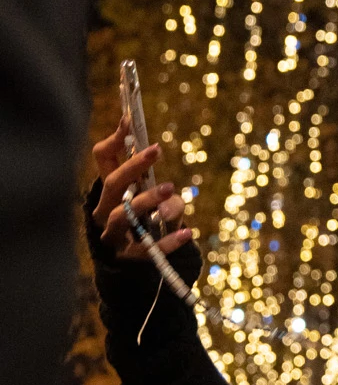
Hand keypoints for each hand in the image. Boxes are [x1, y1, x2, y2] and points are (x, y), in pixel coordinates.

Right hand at [90, 125, 193, 266]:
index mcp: (110, 189)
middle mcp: (104, 209)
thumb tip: (169, 195)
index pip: (103, 158)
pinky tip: (187, 232)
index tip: (130, 119)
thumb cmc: (147, 221)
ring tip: (170, 190)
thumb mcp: (154, 199)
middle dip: (133, 166)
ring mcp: (113, 234)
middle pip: (112, 184)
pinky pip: (144, 249)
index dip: (115, 139)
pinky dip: (166, 241)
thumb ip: (160, 190)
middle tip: (157, 149)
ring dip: (145, 200)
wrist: (135, 264)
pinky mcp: (126, 257)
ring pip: (121, 215)